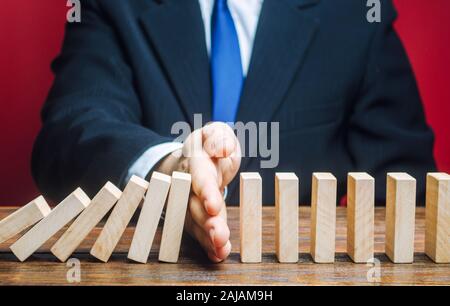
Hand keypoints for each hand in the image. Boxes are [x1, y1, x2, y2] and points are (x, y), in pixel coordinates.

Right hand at [157, 122, 240, 261]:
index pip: (200, 177)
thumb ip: (219, 136)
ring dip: (208, 238)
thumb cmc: (209, 146)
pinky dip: (208, 246)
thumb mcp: (216, 132)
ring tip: (221, 250)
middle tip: (220, 236)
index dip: (206, 191)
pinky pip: (199, 233)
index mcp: (195, 162)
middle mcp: (189, 186)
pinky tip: (217, 256)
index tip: (214, 206)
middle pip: (195, 206)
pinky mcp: (194, 217)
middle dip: (207, 222)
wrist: (193, 161)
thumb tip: (222, 149)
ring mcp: (189, 204)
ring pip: (196, 223)